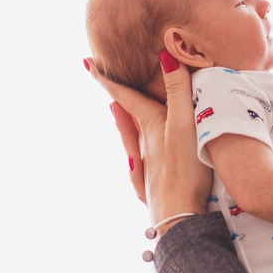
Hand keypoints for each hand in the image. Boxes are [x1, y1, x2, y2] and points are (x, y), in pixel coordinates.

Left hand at [85, 52, 212, 231]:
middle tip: (104, 81)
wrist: (179, 217)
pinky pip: (139, 164)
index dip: (107, 79)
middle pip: (128, 116)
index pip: (126, 97)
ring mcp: (147, 168)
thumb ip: (179, 91)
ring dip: (123, 121)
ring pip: (131, 139)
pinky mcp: (153, 187)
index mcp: (151, 126)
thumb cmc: (185, 170)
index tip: (87, 63)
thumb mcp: (186, 124)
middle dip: (118, 96)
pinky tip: (135, 157)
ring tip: (115, 109)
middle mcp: (144, 145)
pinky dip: (134, 152)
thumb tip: (165, 55)